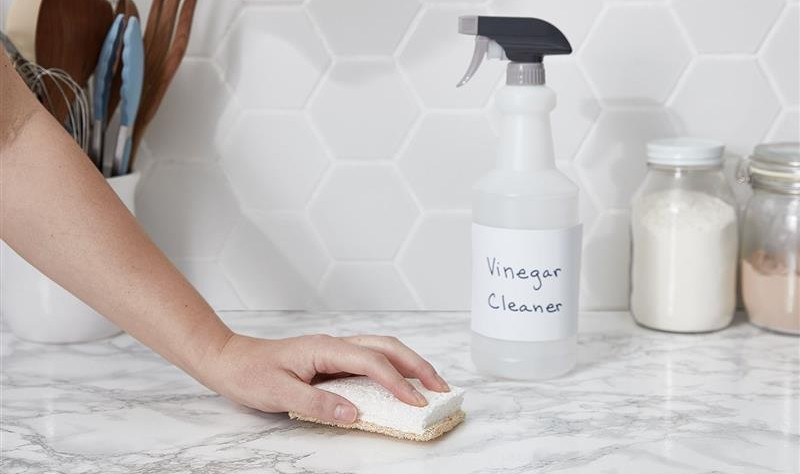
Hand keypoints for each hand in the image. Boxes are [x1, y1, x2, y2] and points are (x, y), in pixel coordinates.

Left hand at [200, 334, 450, 423]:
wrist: (231, 360)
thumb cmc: (251, 374)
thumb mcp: (279, 393)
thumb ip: (317, 403)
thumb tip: (355, 412)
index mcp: (325, 348)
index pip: (372, 362)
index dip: (398, 382)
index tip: (417, 402)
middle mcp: (335, 344)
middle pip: (388, 347)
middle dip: (418, 366)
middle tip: (441, 388)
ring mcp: (335, 350)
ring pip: (383, 349)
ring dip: (410, 364)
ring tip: (431, 384)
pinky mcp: (332, 359)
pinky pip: (370, 359)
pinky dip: (393, 368)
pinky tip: (400, 382)